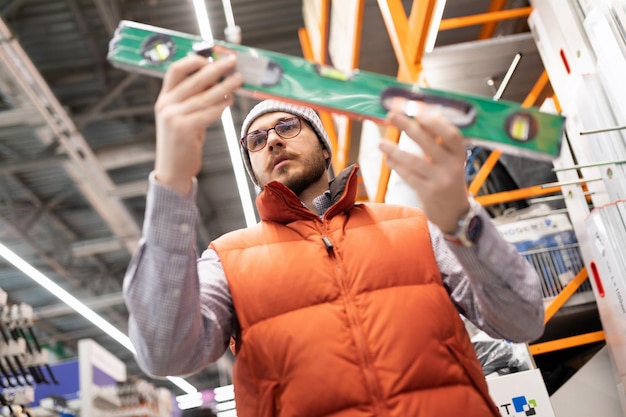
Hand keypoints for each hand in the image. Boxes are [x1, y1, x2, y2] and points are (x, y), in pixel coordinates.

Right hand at [154, 54, 243, 194]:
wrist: (172, 171)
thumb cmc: (182, 144)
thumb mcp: (181, 118)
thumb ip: (193, 101)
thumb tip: (218, 82)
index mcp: (163, 99)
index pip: (175, 70)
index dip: (194, 61)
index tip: (213, 59)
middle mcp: (166, 105)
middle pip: (194, 79)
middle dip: (216, 69)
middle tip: (233, 63)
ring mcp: (173, 117)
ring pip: (205, 96)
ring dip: (225, 86)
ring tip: (239, 81)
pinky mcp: (184, 129)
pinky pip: (207, 112)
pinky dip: (221, 105)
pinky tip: (230, 101)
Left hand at [379, 110, 469, 233]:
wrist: (454, 212)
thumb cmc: (447, 178)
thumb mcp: (449, 160)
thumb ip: (435, 141)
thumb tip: (416, 116)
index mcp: (459, 154)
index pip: (451, 135)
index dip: (435, 122)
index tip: (418, 111)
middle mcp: (452, 167)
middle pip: (428, 143)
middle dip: (408, 127)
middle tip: (391, 116)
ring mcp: (439, 181)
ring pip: (413, 161)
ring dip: (395, 150)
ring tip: (381, 143)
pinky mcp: (427, 193)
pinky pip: (408, 176)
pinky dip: (396, 166)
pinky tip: (388, 159)